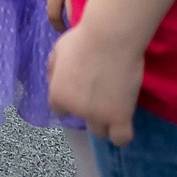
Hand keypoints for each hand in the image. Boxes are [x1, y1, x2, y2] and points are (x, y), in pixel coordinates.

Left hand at [47, 19, 143, 145]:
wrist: (110, 38)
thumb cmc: (83, 39)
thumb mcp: (58, 50)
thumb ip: (54, 68)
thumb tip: (54, 78)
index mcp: (57, 93)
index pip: (59, 108)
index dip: (70, 100)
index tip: (80, 91)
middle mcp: (76, 108)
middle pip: (81, 120)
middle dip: (88, 110)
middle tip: (99, 94)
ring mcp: (98, 115)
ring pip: (100, 132)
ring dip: (104, 121)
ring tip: (112, 106)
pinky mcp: (120, 116)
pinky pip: (121, 139)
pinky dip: (121, 136)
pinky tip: (122, 123)